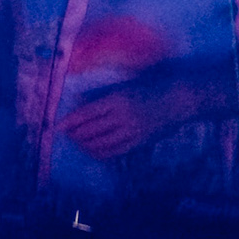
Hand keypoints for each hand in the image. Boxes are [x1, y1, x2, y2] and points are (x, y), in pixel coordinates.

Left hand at [58, 83, 199, 160]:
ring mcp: (131, 132)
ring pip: (100, 144)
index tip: (59, 125)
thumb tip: (81, 104)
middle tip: (67, 135)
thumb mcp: (125, 86)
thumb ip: (104, 96)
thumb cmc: (151, 86)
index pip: (86, 113)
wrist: (179, 99)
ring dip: (85, 145)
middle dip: (75, 134)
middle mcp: (122, 116)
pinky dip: (100, 153)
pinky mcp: (139, 143)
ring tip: (78, 142)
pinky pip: (114, 152)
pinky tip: (94, 151)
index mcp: (117, 98)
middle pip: (90, 130)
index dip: (70, 121)